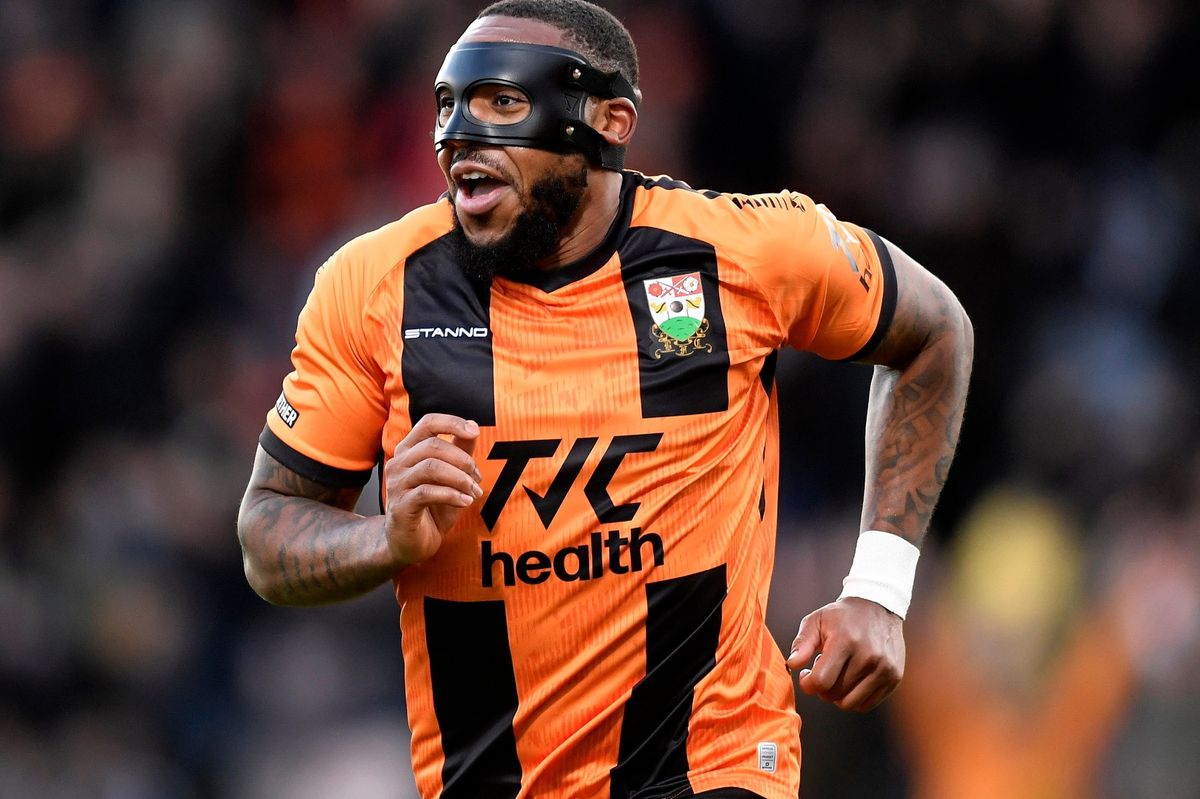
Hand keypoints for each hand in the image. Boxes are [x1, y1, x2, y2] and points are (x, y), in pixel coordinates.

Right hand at [384, 413, 482, 565]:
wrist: (412, 542)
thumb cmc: (432, 507)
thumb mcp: (452, 477)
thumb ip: (461, 451)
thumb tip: (474, 426)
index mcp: (409, 450)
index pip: (428, 423)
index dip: (452, 423)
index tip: (474, 432)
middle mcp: (398, 462)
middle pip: (433, 446)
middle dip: (463, 460)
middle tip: (477, 479)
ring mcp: (396, 484)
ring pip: (431, 467)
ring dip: (460, 479)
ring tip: (474, 492)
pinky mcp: (400, 506)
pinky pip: (427, 492)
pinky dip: (452, 495)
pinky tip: (465, 502)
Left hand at [786, 597, 904, 711]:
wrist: (878, 606)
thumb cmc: (841, 616)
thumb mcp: (816, 620)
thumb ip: (802, 643)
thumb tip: (792, 665)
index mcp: (845, 641)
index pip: (821, 681)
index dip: (807, 683)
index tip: (806, 674)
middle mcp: (868, 657)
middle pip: (834, 694)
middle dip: (822, 686)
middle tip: (826, 668)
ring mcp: (884, 669)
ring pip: (849, 704)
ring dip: (838, 694)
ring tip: (839, 673)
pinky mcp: (894, 677)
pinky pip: (867, 704)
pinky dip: (854, 697)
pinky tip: (851, 679)